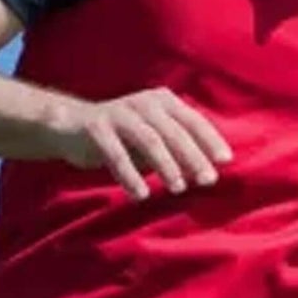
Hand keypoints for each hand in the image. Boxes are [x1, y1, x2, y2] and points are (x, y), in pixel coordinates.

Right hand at [50, 89, 232, 199]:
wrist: (71, 126)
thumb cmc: (123, 138)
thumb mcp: (154, 141)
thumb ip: (177, 151)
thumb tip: (207, 173)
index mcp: (163, 102)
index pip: (192, 121)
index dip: (210, 140)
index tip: (226, 162)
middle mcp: (144, 103)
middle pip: (174, 131)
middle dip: (193, 156)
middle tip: (208, 180)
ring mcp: (120, 113)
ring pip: (149, 139)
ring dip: (166, 165)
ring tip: (178, 188)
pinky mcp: (97, 127)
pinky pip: (116, 154)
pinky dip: (130, 175)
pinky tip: (141, 195)